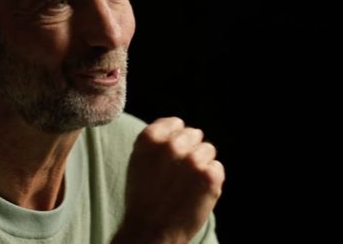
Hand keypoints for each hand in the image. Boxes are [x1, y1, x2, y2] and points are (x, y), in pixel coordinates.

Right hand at [115, 117, 224, 243]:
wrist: (151, 230)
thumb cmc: (142, 196)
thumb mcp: (137, 160)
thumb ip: (156, 140)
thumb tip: (177, 127)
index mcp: (150, 138)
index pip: (176, 123)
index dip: (175, 137)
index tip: (171, 154)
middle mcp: (171, 145)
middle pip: (194, 134)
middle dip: (190, 149)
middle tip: (180, 172)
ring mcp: (192, 160)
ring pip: (208, 149)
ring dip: (201, 164)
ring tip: (187, 183)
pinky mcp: (209, 176)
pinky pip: (217, 167)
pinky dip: (210, 179)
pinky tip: (196, 191)